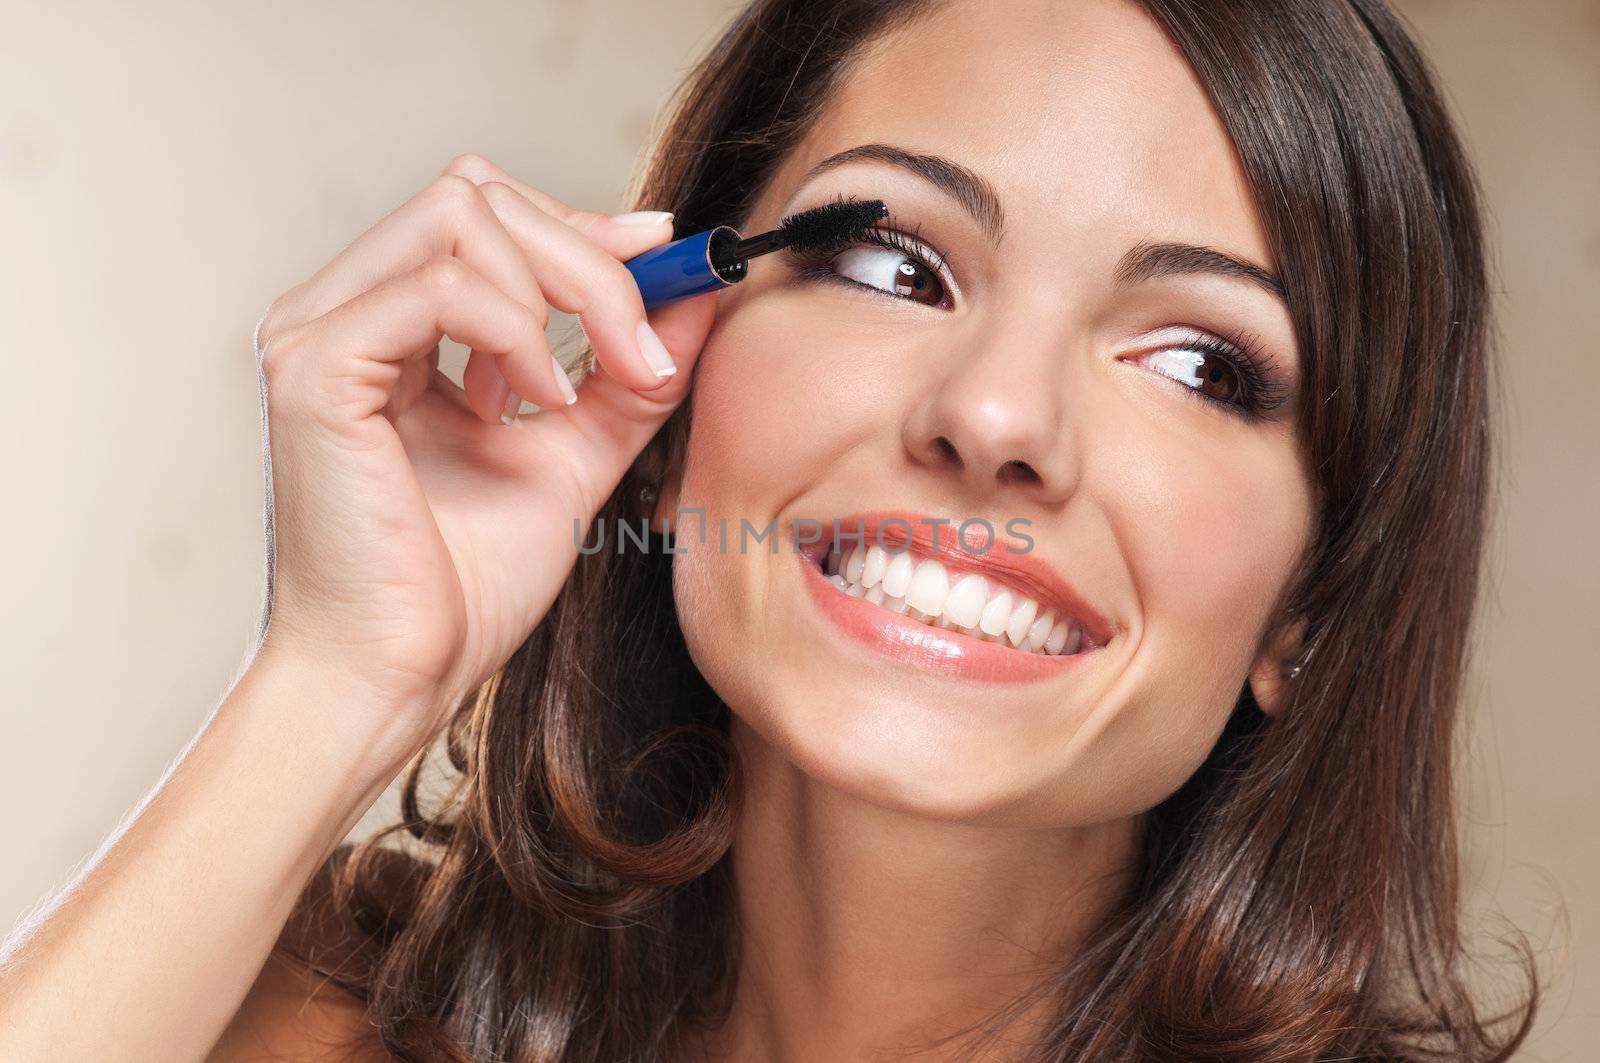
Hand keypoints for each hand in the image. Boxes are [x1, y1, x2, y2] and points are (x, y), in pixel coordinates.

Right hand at [250, 153, 714, 757]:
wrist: (399, 677)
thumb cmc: (464, 583)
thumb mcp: (573, 455)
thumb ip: (628, 375)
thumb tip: (699, 296)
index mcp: (389, 323)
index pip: (486, 213)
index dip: (584, 228)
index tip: (667, 261)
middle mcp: (343, 309)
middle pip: (477, 194)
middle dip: (588, 259)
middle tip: (643, 348)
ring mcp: (317, 330)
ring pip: (460, 214)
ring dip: (560, 292)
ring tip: (581, 393)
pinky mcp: (315, 368)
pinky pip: (438, 286)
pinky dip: (515, 331)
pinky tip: (538, 402)